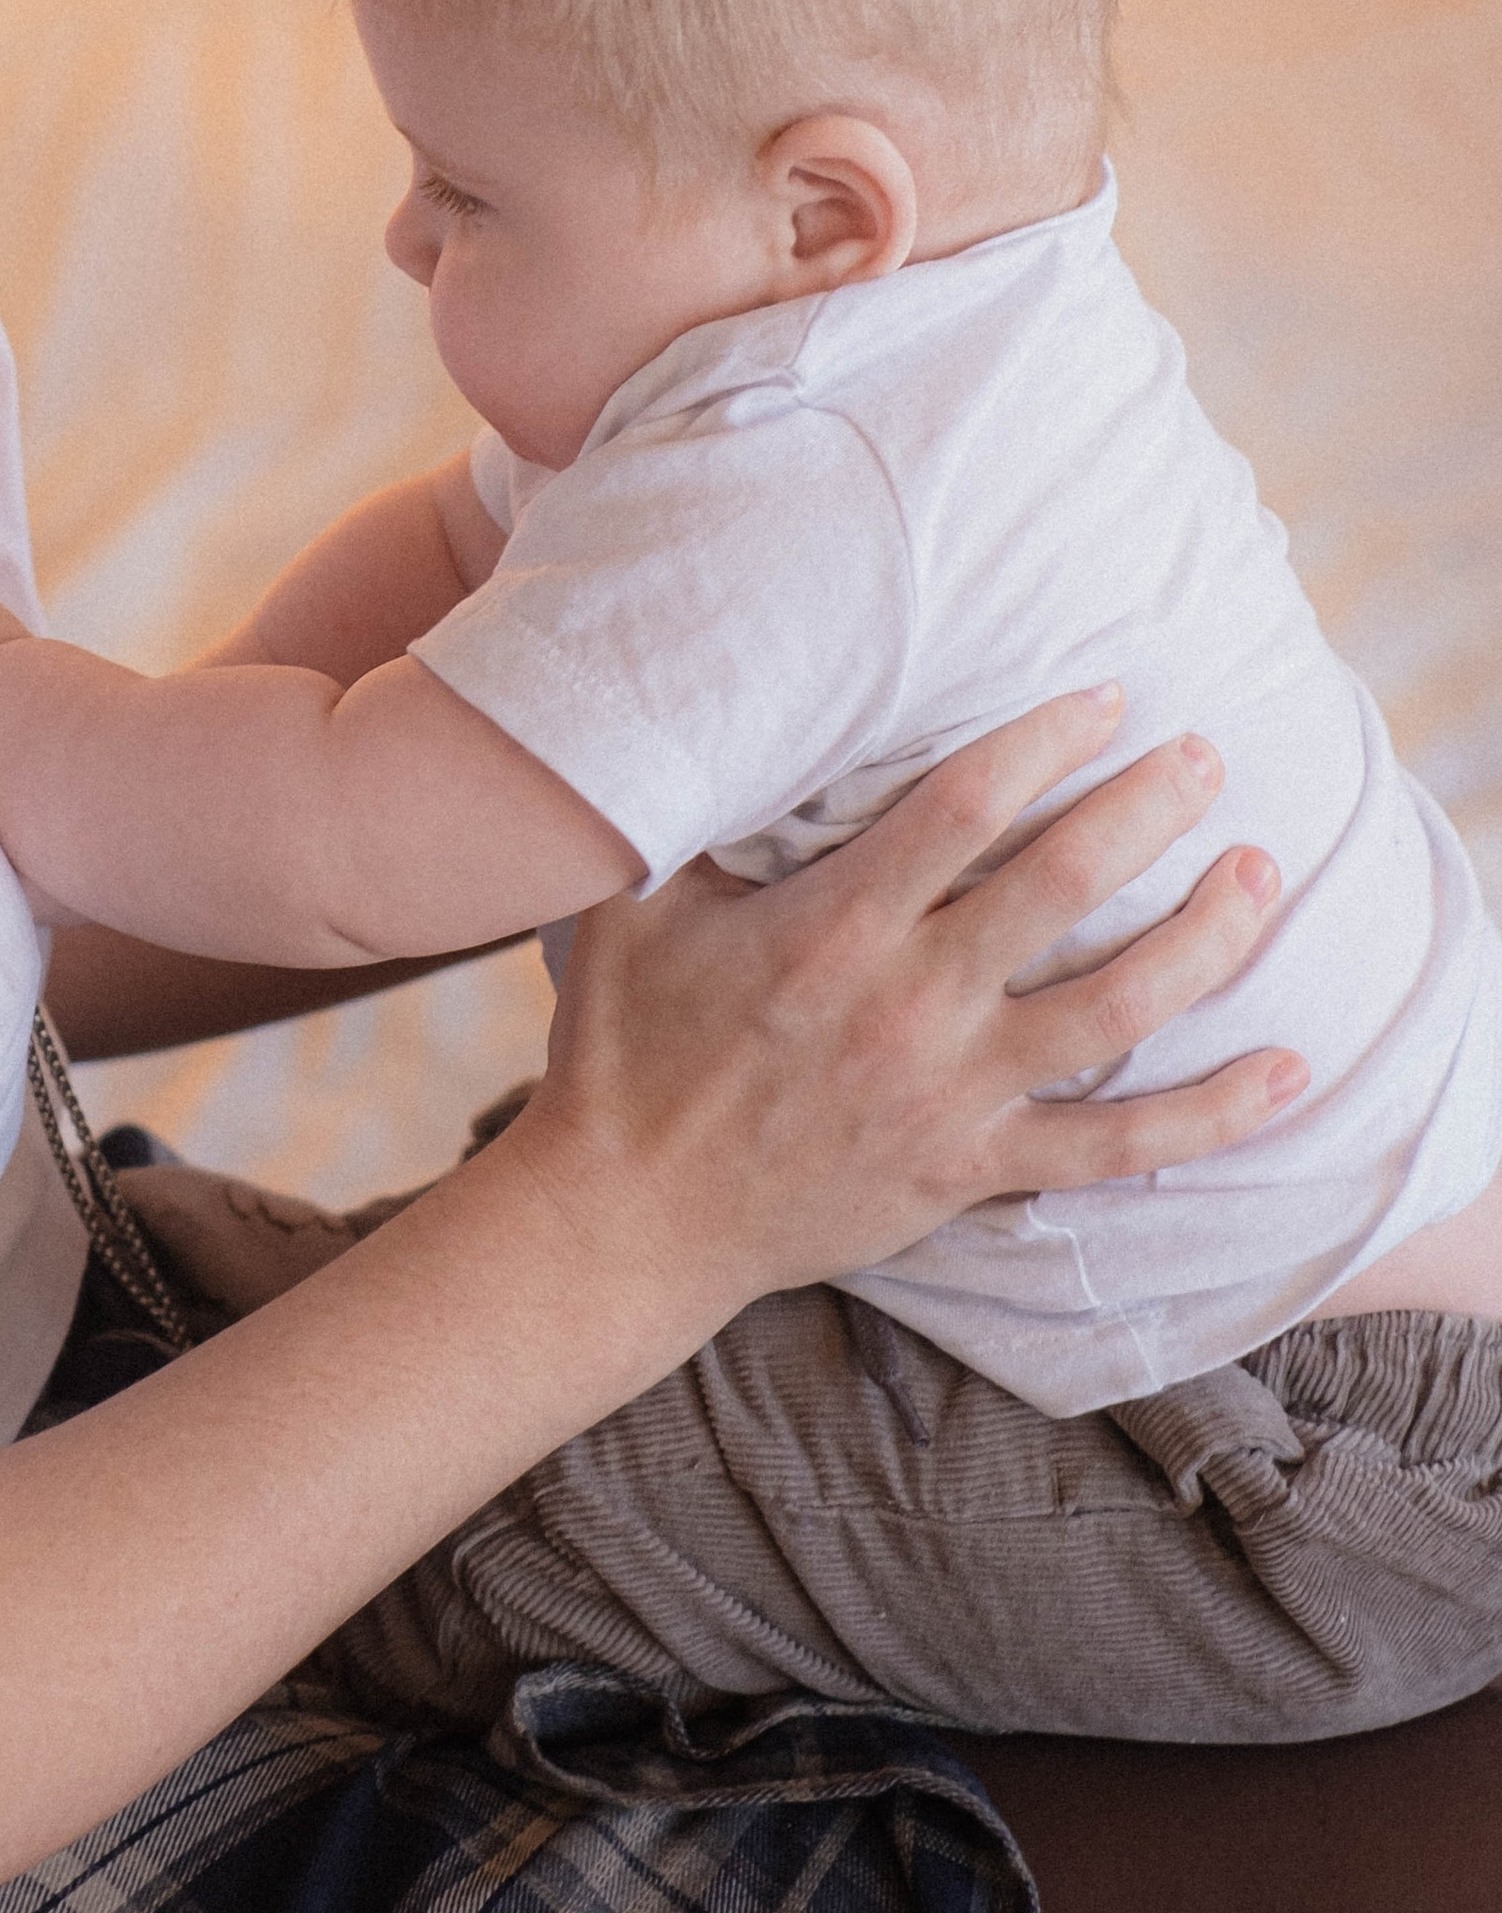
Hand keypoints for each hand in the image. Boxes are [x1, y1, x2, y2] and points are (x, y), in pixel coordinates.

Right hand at [499, 687, 1304, 1314]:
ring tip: (1259, 873)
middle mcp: (908, 1004)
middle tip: (1205, 757)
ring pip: (1113, 1009)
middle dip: (1146, 810)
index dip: (1044, 740)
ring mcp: (951, 1094)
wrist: (630, 1217)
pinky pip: (1116, 1143)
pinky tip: (1290, 1069)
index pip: (964, 807)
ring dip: (1202, 938)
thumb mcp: (626, 906)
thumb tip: (711, 709)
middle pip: (1061, 888)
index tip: (1105, 695)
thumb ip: (681, 813)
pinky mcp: (972, 1167)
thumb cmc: (622, 1045)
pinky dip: (1213, 1112)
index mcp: (831, 927)